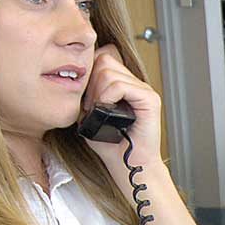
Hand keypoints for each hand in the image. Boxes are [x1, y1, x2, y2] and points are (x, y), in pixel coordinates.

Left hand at [81, 45, 161, 171]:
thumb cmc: (112, 147)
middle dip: (91, 83)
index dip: (89, 74)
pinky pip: (120, 85)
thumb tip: (75, 78)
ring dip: (98, 93)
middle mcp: (135, 83)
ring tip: (100, 111)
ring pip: (108, 71)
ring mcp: (143, 89)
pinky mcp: (150, 98)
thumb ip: (84, 95)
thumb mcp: (88, 116)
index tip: (86, 100)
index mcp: (123, 84)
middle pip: (103, 60)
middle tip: (92, 107)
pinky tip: (108, 111)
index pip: (102, 58)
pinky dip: (108, 97)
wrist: (128, 167)